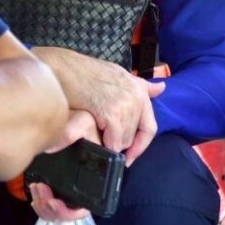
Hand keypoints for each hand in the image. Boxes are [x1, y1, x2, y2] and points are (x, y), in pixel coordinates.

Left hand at [29, 111, 99, 221]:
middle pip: (66, 214)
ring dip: (43, 206)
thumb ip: (72, 132)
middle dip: (51, 209)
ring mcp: (69, 189)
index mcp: (94, 179)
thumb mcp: (82, 122)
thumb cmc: (82, 121)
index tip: (54, 202)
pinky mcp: (57, 186)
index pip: (84, 208)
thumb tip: (51, 149)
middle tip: (40, 190)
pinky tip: (35, 188)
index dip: (70, 212)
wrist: (68, 119)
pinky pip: (48, 206)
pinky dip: (39, 203)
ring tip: (36, 186)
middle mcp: (83, 188)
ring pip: (55, 213)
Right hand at [34, 47, 164, 164]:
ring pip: (123, 140)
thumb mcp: (117, 75)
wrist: (63, 67)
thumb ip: (140, 85)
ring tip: (95, 131)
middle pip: (134, 136)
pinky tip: (93, 132)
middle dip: (120, 141)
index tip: (130, 158)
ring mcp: (126, 104)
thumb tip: (162, 88)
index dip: (141, 145)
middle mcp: (137, 96)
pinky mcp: (111, 112)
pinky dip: (104, 142)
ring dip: (110, 141)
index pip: (150, 127)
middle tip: (103, 137)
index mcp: (139, 88)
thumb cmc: (84, 72)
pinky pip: (113, 140)